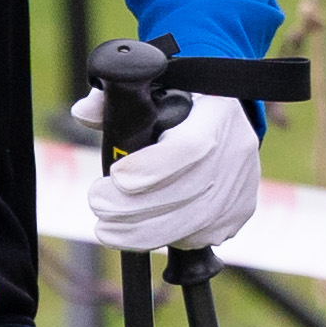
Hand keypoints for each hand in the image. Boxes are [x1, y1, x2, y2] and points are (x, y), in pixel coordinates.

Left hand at [78, 87, 261, 254]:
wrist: (225, 120)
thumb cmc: (179, 102)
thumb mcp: (151, 88)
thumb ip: (116, 98)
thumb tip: (84, 112)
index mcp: (216, 110)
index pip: (190, 147)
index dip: (151, 168)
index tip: (115, 176)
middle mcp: (237, 149)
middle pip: (188, 193)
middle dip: (134, 208)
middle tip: (98, 206)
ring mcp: (242, 184)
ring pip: (193, 223)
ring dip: (142, 232)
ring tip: (106, 229)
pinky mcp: (239, 211)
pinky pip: (200, 235)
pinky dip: (165, 238)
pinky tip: (139, 231)